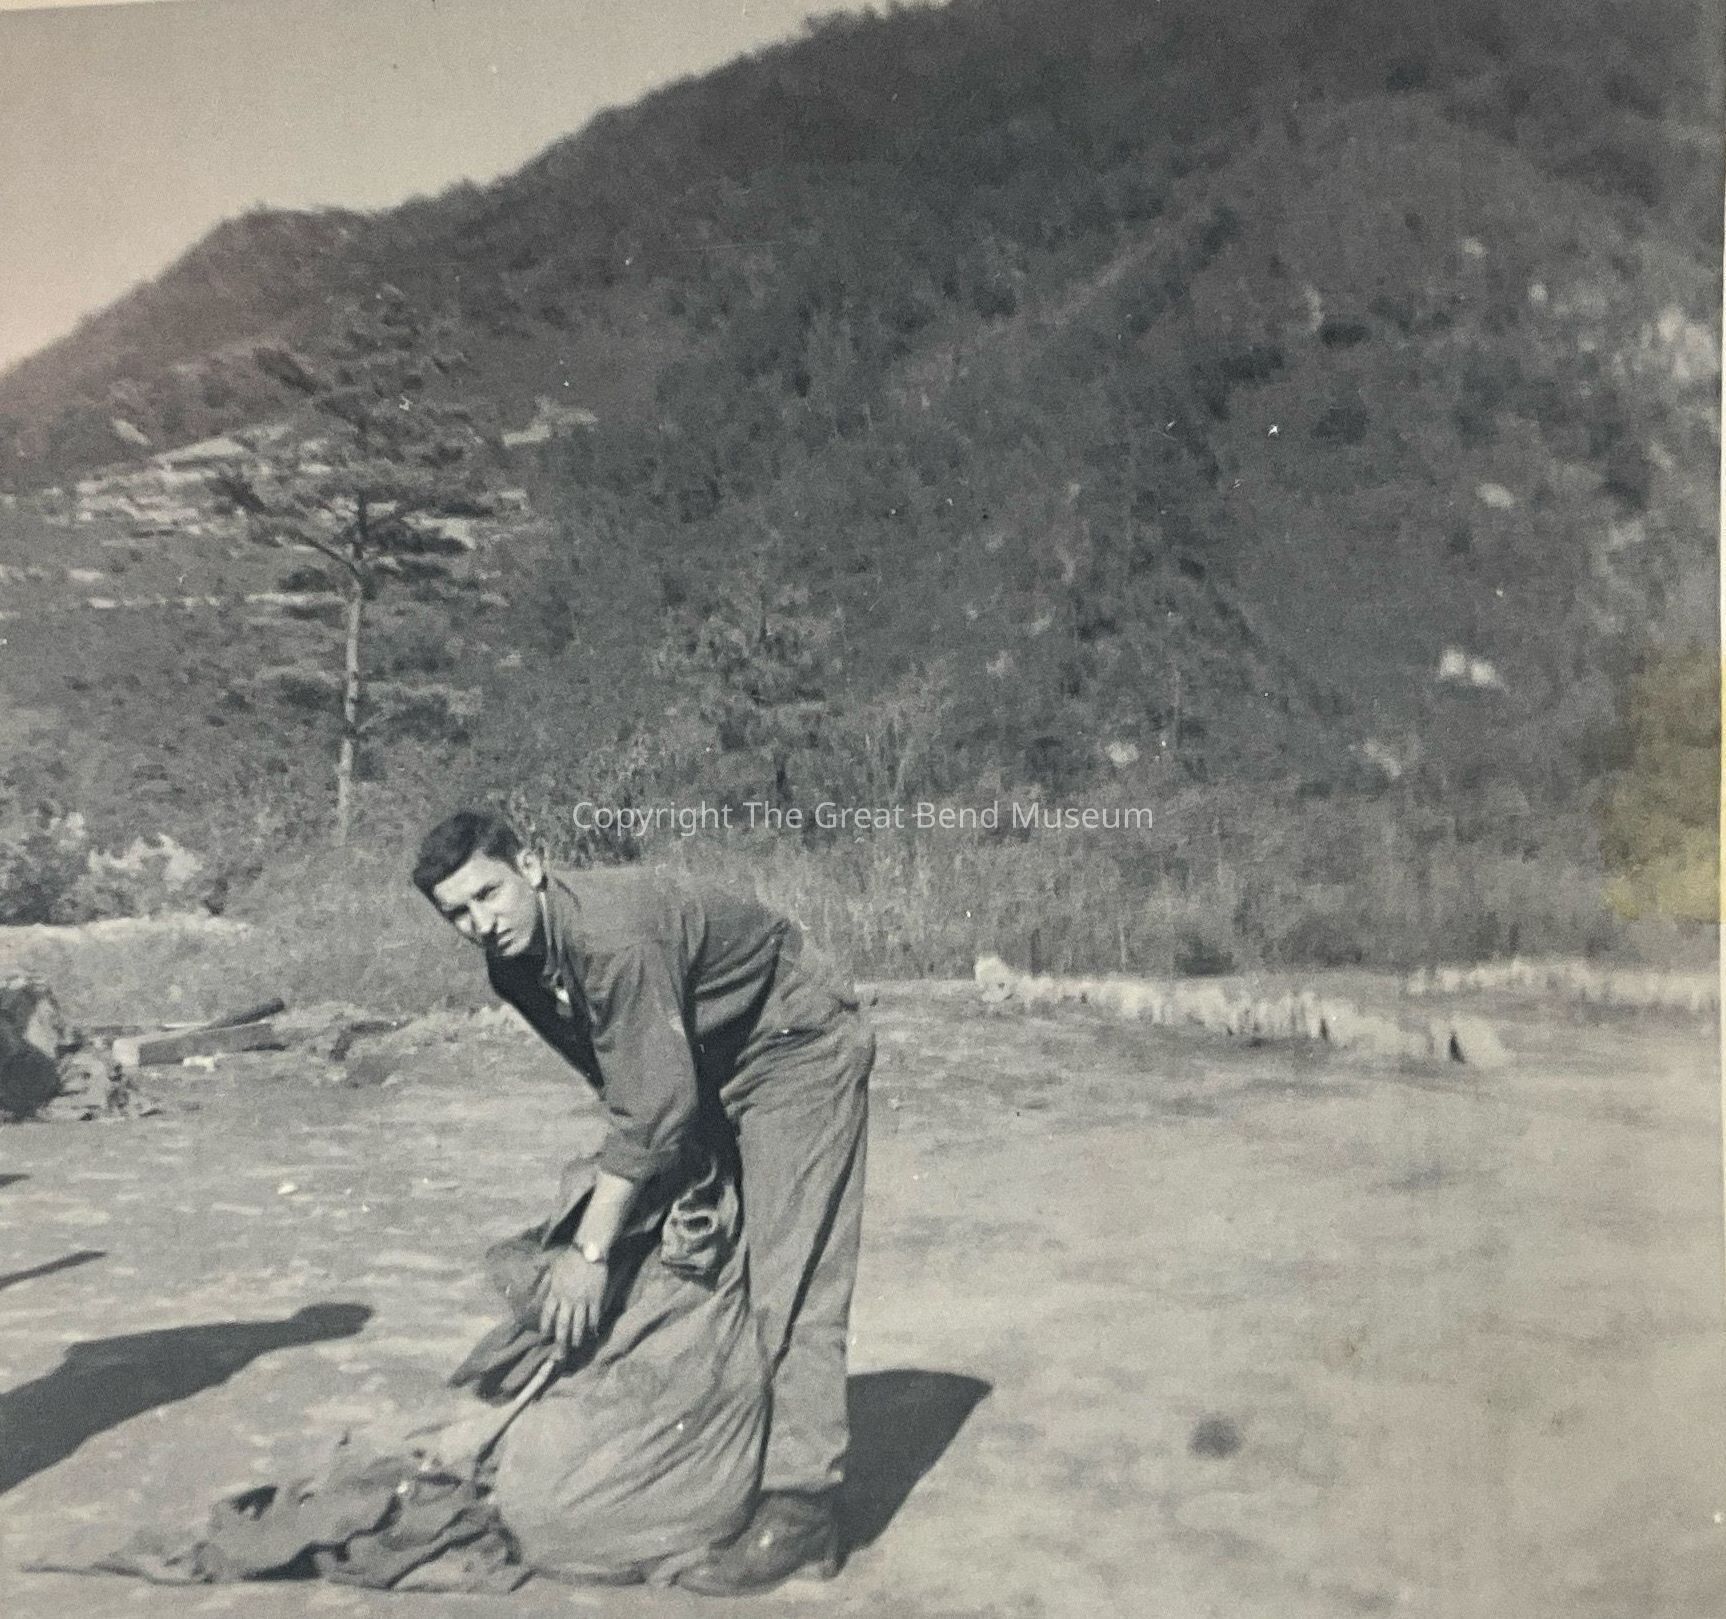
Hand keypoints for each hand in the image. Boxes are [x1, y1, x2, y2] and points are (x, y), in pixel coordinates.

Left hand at [537, 1247, 607, 1362]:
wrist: (589, 1251)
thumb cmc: (569, 1259)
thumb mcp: (551, 1270)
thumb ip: (544, 1286)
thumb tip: (535, 1299)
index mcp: (555, 1293)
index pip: (547, 1315)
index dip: (545, 1328)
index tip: (544, 1337)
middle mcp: (567, 1300)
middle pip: (563, 1325)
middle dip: (560, 1342)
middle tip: (559, 1356)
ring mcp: (583, 1300)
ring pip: (579, 1324)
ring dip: (577, 1338)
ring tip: (575, 1346)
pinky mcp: (596, 1298)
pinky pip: (594, 1316)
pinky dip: (593, 1326)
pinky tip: (592, 1333)